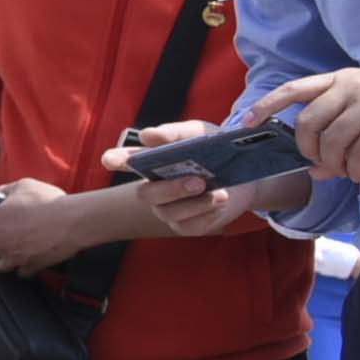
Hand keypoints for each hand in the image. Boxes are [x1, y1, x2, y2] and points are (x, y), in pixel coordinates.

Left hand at [0, 178, 121, 275]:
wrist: (74, 220)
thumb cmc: (49, 202)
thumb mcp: (24, 186)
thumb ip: (7, 190)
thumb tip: (1, 191)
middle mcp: (1, 244)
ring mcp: (16, 257)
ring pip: (0, 266)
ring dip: (2, 260)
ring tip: (9, 251)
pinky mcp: (33, 265)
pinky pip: (22, 272)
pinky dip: (23, 267)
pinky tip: (27, 258)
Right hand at [117, 118, 287, 239]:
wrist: (249, 176)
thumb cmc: (217, 151)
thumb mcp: (201, 134)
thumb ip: (175, 133)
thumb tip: (147, 136)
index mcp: (152, 163)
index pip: (126, 161)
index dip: (115, 160)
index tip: (109, 160)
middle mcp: (154, 189)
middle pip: (146, 194)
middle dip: (170, 189)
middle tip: (197, 181)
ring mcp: (168, 210)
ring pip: (170, 213)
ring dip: (196, 203)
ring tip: (221, 194)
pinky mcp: (187, 226)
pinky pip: (191, 225)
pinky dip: (209, 214)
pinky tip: (221, 203)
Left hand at [268, 62, 359, 181]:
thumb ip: (341, 124)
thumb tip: (315, 166)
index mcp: (341, 79)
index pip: (293, 89)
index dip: (266, 105)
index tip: (246, 122)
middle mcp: (351, 87)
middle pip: (307, 124)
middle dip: (307, 150)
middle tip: (320, 165)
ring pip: (332, 142)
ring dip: (334, 164)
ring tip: (346, 171)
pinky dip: (356, 170)